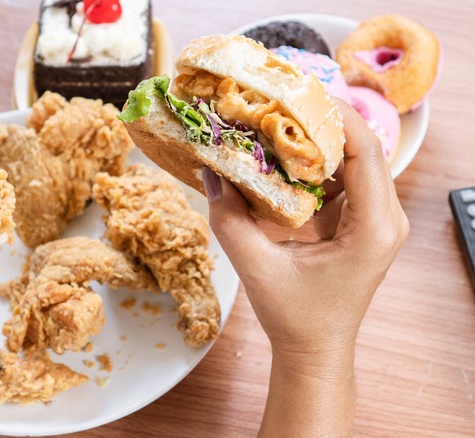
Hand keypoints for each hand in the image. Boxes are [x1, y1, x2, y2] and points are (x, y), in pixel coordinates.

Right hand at [202, 98, 408, 435]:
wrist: (314, 350)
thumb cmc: (294, 316)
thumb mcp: (256, 266)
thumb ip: (229, 219)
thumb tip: (209, 171)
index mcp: (373, 228)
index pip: (366, 153)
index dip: (338, 117)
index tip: (302, 95)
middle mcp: (386, 219)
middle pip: (364, 151)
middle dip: (325, 123)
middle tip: (283, 103)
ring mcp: (377, 220)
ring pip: (354, 162)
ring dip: (320, 142)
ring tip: (280, 123)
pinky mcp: (361, 222)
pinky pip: (343, 180)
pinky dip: (316, 165)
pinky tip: (284, 157)